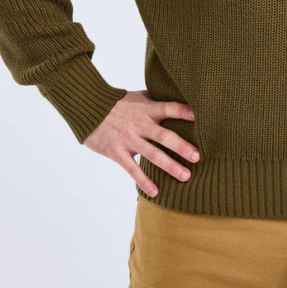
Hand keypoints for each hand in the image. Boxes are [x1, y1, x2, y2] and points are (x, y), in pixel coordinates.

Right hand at [83, 91, 199, 197]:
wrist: (87, 108)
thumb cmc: (116, 102)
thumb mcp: (137, 96)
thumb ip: (155, 100)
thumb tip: (174, 97)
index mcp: (147, 109)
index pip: (168, 108)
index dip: (183, 112)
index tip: (199, 117)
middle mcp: (140, 125)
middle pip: (164, 136)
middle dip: (181, 146)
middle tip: (197, 156)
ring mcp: (129, 139)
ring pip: (152, 154)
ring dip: (170, 166)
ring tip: (186, 176)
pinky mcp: (117, 152)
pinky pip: (132, 169)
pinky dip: (143, 181)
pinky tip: (155, 191)